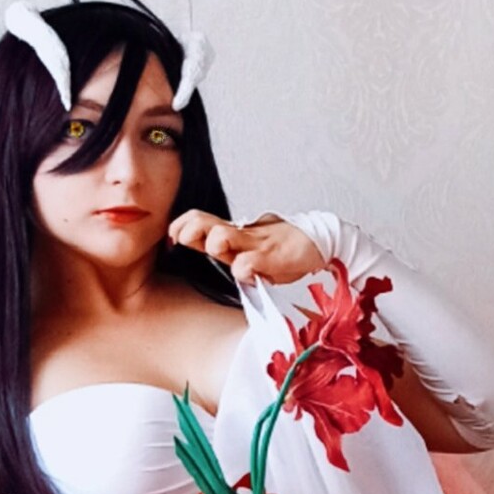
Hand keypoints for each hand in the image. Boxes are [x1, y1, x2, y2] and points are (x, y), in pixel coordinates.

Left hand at [167, 209, 323, 287]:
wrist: (319, 241)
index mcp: (233, 233)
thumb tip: (208, 247)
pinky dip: (242, 270)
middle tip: (185, 240)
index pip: (198, 220)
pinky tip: (249, 274)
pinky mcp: (272, 257)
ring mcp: (255, 244)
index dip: (180, 227)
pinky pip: (247, 263)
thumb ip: (232, 249)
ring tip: (222, 250)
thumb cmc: (283, 246)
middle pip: (202, 222)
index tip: (174, 238)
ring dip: (213, 244)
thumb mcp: (253, 245)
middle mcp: (239, 235)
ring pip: (220, 237)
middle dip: (187, 231)